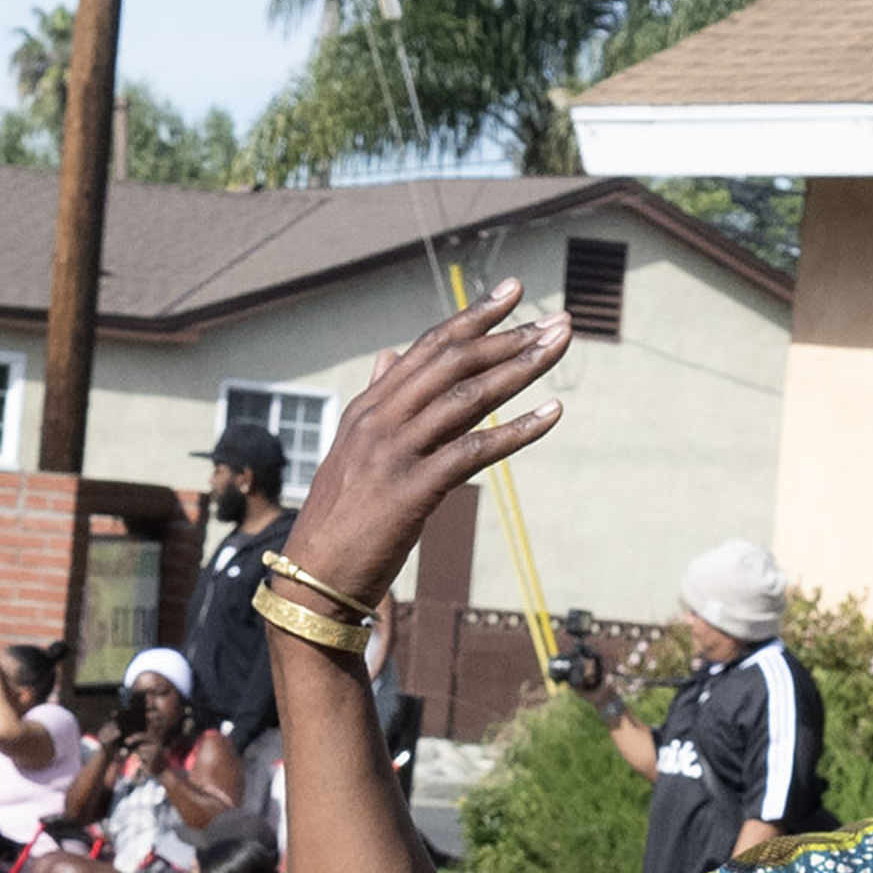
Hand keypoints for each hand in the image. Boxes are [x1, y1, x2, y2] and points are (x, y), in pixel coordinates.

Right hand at [281, 281, 564, 616]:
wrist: (313, 581)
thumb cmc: (340, 523)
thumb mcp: (354, 453)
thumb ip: (380, 403)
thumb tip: (391, 356)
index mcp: (368, 410)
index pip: (427, 349)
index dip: (473, 318)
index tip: (513, 291)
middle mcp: (379, 422)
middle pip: (452, 363)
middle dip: (509, 336)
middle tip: (556, 320)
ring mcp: (393, 453)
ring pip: (467, 397)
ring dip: (521, 368)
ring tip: (559, 347)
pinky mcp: (411, 491)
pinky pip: (474, 451)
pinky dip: (518, 430)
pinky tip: (553, 413)